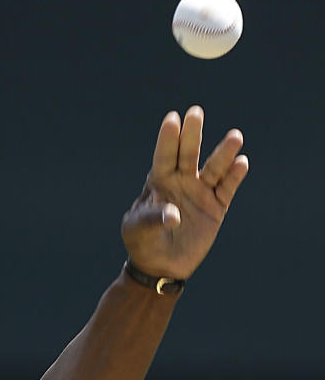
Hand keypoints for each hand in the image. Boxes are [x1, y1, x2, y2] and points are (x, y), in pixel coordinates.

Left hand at [121, 105, 247, 279]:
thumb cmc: (142, 242)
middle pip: (189, 154)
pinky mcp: (216, 207)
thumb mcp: (137, 230)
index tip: (172, 119)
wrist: (160, 266)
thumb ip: (152, 218)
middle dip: (192, 134)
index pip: (164, 156)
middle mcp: (182, 181)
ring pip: (214, 168)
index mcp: (159, 181)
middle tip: (196, 113)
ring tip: (235, 137)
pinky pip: (227, 188)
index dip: (168, 139)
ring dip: (224, 153)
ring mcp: (200, 192)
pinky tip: (241, 163)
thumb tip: (173, 215)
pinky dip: (234, 176)